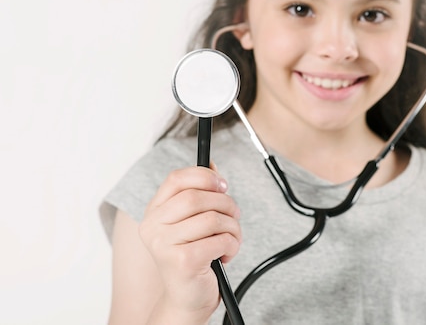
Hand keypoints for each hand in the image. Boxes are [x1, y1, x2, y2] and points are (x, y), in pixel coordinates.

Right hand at [139, 165, 241, 317]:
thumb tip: (212, 165)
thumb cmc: (193, 258)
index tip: (222, 185)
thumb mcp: (193, 223)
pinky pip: (220, 240)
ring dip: (232, 228)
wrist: (187, 300)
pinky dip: (232, 245)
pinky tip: (226, 255)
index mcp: (154, 212)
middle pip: (198, 197)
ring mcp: (164, 245)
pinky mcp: (182, 261)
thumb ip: (200, 194)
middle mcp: (153, 227)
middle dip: (226, 204)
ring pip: (213, 218)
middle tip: (233, 217)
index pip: (177, 179)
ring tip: (230, 240)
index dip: (204, 176)